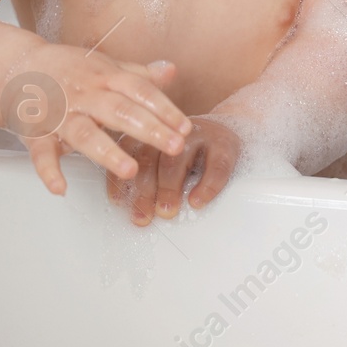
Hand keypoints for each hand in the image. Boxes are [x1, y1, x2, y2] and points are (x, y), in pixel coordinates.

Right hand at [11, 45, 192, 195]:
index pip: (139, 90)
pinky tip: (60, 188)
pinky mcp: (36, 134)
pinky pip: (41, 154)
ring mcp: (60, 115)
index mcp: (103, 77)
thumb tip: (171, 71)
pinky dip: (48, 172)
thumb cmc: (66, 70)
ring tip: (130, 170)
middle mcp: (85, 95)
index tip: (185, 127)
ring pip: (85, 134)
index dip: (164, 108)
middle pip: (120, 111)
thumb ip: (137, 74)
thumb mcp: (103, 65)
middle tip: (174, 147)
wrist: (14, 67)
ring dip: (108, 152)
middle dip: (149, 129)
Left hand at [106, 117, 241, 224]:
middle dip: (144, 189)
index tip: (119, 203)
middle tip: (143, 216)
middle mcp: (170, 129)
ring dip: (169, 188)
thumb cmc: (188, 153)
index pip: (129, 154)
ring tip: (167, 211)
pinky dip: (206, 186)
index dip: (121, 178)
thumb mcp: (161, 156)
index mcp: (150, 131)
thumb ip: (142, 173)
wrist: (226, 131)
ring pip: (177, 159)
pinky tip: (197, 201)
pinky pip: (216, 166)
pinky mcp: (224, 143)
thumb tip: (124, 204)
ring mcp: (198, 133)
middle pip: (150, 157)